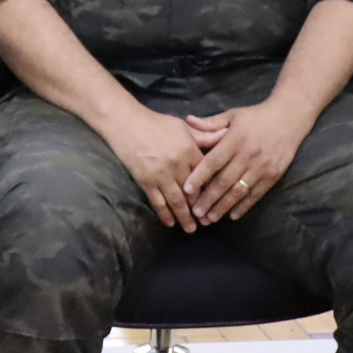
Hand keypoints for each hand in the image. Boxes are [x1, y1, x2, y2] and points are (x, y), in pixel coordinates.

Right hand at [98, 104, 206, 231]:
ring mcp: (161, 175)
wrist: (126, 123)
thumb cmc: (156, 123)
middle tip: (207, 222)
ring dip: (184, 217)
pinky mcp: (146, 181)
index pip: (206, 175)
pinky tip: (170, 223)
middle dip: (200, 209)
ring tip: (191, 229)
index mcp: (189, 150)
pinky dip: (164, 214)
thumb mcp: (182, 126)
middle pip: (193, 192)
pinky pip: (157, 201)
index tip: (218, 202)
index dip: (212, 190)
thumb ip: (203, 136)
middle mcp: (178, 165)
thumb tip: (226, 135)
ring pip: (177, 201)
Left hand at [181, 100, 306, 223]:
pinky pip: (256, 194)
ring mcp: (261, 167)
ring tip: (210, 219)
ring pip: (239, 191)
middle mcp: (247, 155)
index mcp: (234, 140)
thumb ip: (211, 123)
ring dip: (223, 206)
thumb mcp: (233, 115)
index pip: (213, 162)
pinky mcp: (273, 175)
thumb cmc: (256, 116)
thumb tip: (188, 120)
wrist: (290, 117)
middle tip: (195, 213)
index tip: (186, 191)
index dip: (199, 177)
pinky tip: (233, 215)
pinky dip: (244, 206)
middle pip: (224, 181)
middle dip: (208, 199)